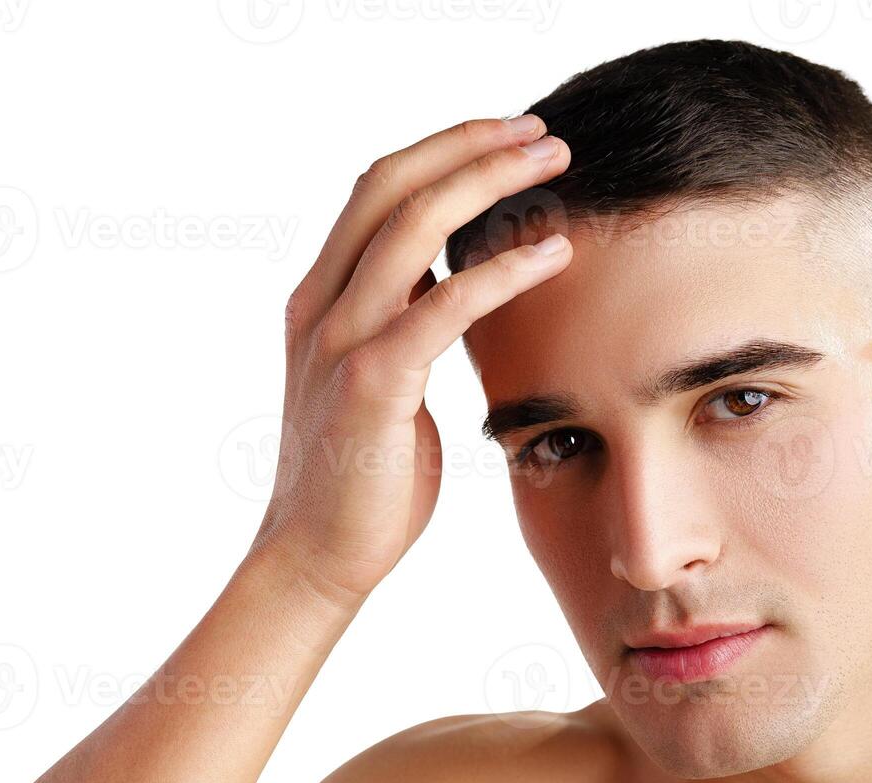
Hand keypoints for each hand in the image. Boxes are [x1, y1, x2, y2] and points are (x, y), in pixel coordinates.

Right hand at [249, 116, 570, 607]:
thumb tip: (447, 290)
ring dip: (489, 182)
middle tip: (545, 133)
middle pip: (390, 184)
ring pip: (411, 226)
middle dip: (471, 144)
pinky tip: (554, 253)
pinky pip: (443, 307)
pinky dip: (504, 270)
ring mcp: (341, 341)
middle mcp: (322, 306)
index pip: (376, 190)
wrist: (316, 559)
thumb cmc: (361, 480)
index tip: (510, 137)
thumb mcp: (379, 382)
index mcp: (321, 300)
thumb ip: (402, 327)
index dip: (444, 149)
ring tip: (555, 163)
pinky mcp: (374, 385)